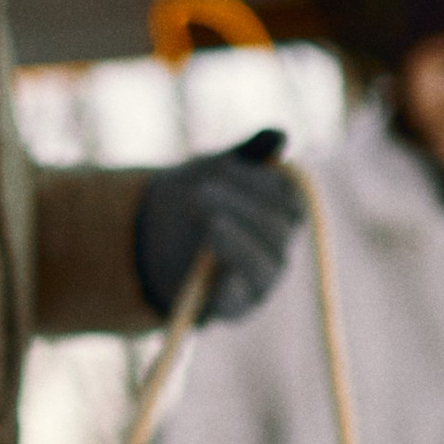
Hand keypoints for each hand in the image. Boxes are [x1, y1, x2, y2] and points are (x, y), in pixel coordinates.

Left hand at [133, 127, 299, 322]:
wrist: (154, 239)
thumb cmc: (196, 199)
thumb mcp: (214, 170)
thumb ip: (246, 155)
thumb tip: (280, 135)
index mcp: (281, 217)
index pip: (290, 200)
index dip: (260, 181)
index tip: (224, 164)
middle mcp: (278, 251)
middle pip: (276, 230)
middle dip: (240, 207)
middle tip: (200, 192)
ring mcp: (258, 283)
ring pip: (262, 265)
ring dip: (236, 241)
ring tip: (210, 223)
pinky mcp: (232, 308)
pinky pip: (238, 303)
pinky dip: (230, 291)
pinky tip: (216, 277)